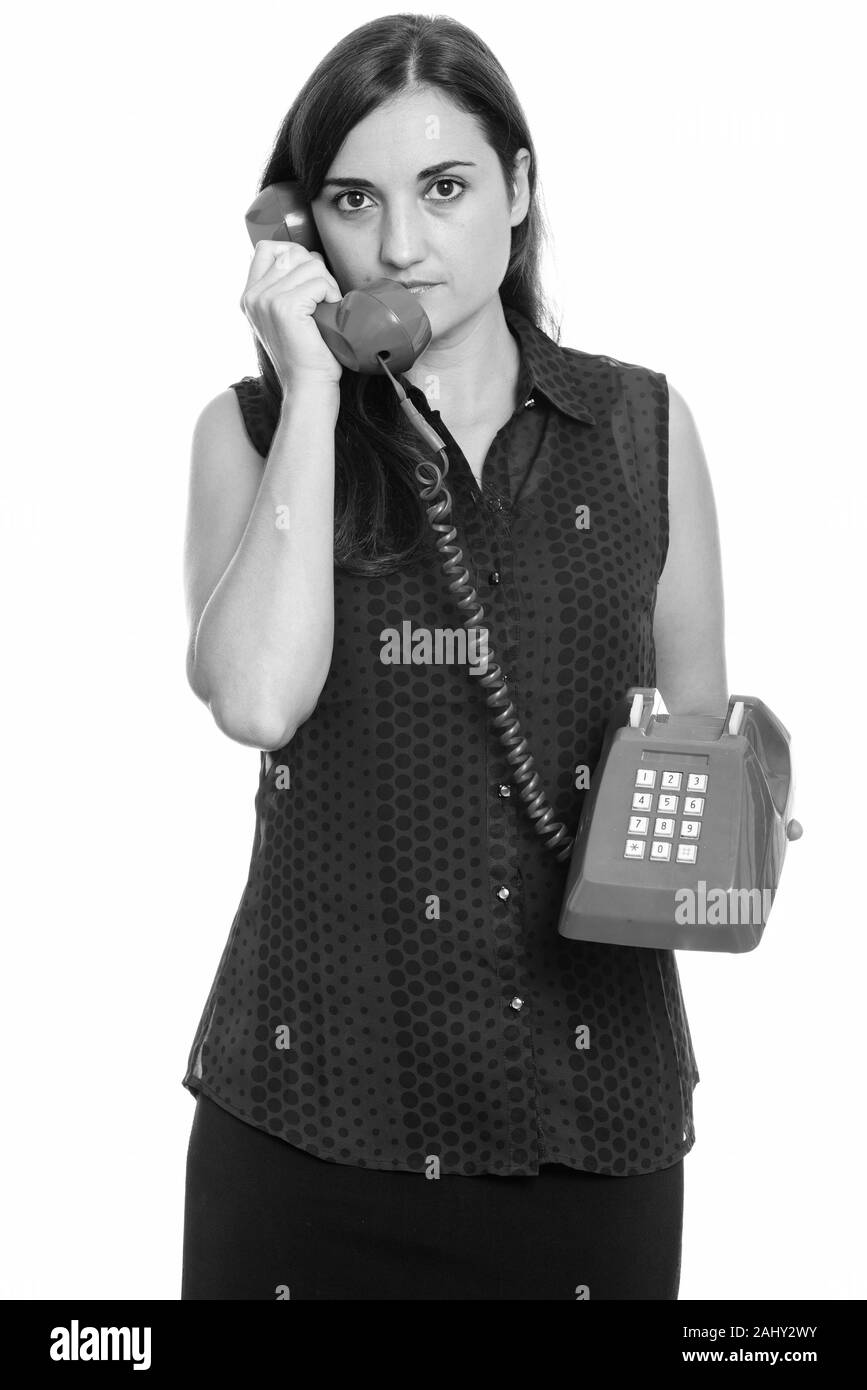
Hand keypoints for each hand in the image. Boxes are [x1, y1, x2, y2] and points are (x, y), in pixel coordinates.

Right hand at [240, 241, 343, 390]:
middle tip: (322, 299)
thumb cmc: (306, 354)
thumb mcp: (285, 316)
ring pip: (309, 264)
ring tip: (326, 309)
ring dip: (327, 284)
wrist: (307, 386)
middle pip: (293, 253)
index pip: (268, 248)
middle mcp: (253, 296)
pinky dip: (331, 294)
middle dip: (316, 271)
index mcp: (249, 296)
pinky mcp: (284, 307)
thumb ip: (283, 287)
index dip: (295, 255)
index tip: (308, 280)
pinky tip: (329, 314)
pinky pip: (319, 282)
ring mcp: (266, 300)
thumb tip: (304, 256)